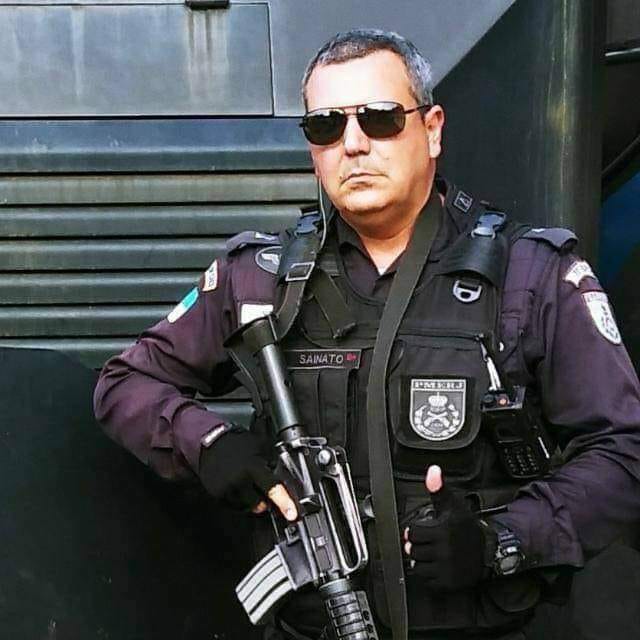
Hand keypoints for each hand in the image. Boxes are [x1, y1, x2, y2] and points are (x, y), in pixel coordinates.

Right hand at [199, 426, 296, 520]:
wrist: (212, 442)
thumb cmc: (238, 443)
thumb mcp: (261, 445)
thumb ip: (273, 462)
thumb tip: (282, 479)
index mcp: (253, 467)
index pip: (272, 488)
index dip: (284, 503)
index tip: (291, 514)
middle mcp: (239, 481)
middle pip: (260, 504)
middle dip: (264, 498)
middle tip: (260, 485)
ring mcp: (227, 490)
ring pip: (247, 507)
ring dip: (251, 499)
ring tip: (246, 481)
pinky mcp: (217, 495)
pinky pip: (234, 506)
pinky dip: (239, 499)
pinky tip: (237, 484)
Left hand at [403, 465, 494, 590]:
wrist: (489, 551)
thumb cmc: (467, 527)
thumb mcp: (453, 505)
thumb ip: (439, 489)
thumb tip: (433, 470)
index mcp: (443, 530)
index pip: (412, 532)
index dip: (415, 530)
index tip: (423, 529)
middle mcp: (444, 550)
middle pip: (413, 549)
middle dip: (418, 545)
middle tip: (428, 542)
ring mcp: (447, 568)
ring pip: (418, 565)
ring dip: (421, 559)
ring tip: (432, 552)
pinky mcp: (448, 582)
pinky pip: (427, 580)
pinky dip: (429, 574)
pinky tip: (438, 564)